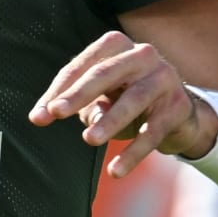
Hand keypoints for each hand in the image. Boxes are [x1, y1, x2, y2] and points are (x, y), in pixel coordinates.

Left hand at [29, 31, 215, 178]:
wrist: (178, 114)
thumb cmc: (127, 98)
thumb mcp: (101, 97)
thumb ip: (77, 103)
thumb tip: (48, 114)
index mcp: (116, 45)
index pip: (83, 66)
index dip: (60, 91)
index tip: (39, 116)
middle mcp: (142, 55)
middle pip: (105, 73)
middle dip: (79, 94)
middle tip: (55, 113)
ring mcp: (164, 78)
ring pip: (133, 99)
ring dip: (110, 120)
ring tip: (89, 139)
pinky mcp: (178, 107)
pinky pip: (153, 132)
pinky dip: (133, 153)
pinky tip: (116, 171)